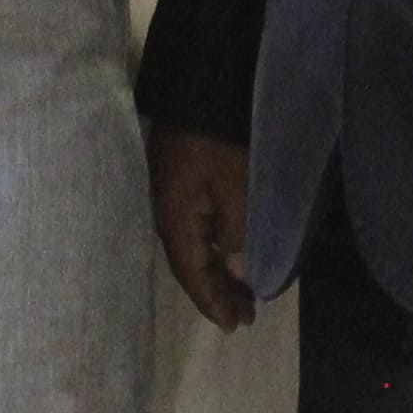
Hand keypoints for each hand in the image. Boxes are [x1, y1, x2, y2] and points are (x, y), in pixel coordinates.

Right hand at [148, 129, 254, 333]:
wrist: (200, 87)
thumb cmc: (219, 137)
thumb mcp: (235, 184)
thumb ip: (237, 232)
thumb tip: (240, 274)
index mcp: (174, 219)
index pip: (191, 273)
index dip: (212, 301)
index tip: (234, 326)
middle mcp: (166, 215)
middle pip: (190, 265)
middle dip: (217, 292)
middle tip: (246, 316)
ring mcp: (170, 199)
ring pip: (193, 249)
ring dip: (217, 273)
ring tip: (243, 294)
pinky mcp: (179, 185)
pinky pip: (196, 230)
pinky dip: (214, 250)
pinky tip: (229, 256)